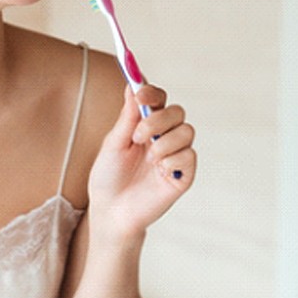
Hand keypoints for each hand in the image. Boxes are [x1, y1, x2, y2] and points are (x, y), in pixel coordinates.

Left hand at [88, 84, 195, 242]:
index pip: (158, 99)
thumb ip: (127, 116)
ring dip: (165, 140)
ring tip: (148, 157)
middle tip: (138, 135)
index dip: (152, 92)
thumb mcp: (113, 143)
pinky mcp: (183, 175)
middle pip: (176, 111)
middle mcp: (163, 137)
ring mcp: (174, 155)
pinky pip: (189, 156)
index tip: (140, 94)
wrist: (111, 212)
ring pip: (186, 131)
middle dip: (158, 119)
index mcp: (144, 125)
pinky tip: (159, 170)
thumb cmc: (108, 177)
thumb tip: (133, 85)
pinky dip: (173, 159)